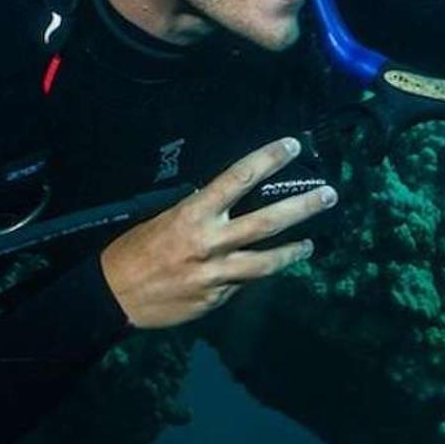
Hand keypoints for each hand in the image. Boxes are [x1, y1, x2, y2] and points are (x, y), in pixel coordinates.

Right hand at [100, 137, 336, 328]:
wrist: (114, 295)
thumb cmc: (136, 250)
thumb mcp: (165, 218)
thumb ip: (202, 213)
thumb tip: (233, 206)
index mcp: (193, 213)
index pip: (238, 178)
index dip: (268, 159)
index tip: (292, 145)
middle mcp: (210, 242)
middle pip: (267, 221)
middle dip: (303, 207)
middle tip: (330, 195)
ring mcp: (217, 273)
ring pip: (267, 262)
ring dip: (294, 251)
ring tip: (311, 244)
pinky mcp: (217, 298)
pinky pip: (245, 283)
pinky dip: (256, 274)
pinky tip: (265, 269)